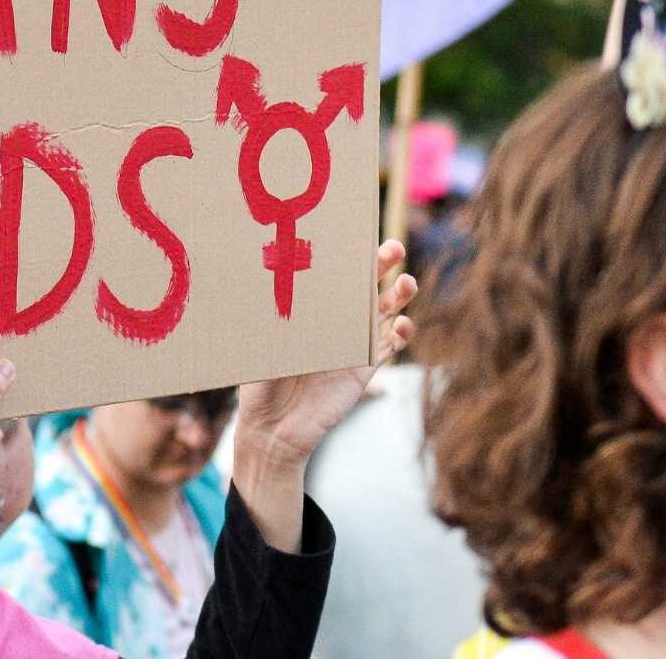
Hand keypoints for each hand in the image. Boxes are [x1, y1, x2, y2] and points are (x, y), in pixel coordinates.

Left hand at [234, 241, 418, 472]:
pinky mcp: (364, 369)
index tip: (356, 235)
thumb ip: (272, 324)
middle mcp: (333, 322)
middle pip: (364, 285)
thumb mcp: (261, 348)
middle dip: (381, 264)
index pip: (331, 274)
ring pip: (383, 311)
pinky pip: (389, 346)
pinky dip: (401, 333)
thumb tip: (271, 292)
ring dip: (399, 295)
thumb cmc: (259, 386)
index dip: (346, 255)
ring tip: (407, 283)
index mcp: (308, 310)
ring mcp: (351, 344)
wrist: (273, 432)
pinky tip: (402, 325)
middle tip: (393, 249)